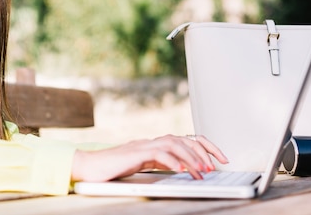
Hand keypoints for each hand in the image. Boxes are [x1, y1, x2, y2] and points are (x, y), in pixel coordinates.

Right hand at [71, 134, 228, 181]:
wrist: (89, 167)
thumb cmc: (112, 169)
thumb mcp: (141, 166)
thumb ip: (158, 163)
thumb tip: (181, 167)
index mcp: (154, 144)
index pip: (184, 139)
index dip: (205, 146)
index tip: (220, 158)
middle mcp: (150, 141)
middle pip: (183, 138)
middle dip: (204, 151)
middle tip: (216, 166)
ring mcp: (142, 145)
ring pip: (173, 143)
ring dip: (191, 157)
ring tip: (202, 171)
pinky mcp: (134, 152)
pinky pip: (158, 153)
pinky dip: (172, 160)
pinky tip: (181, 169)